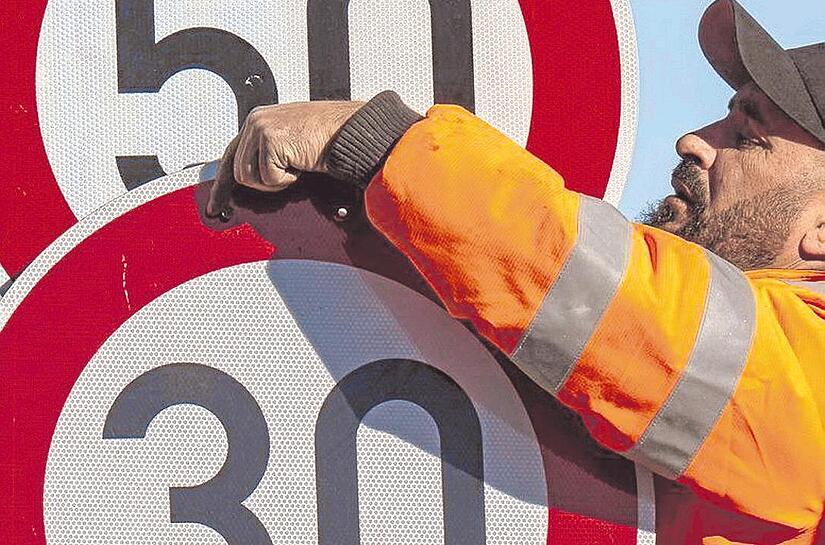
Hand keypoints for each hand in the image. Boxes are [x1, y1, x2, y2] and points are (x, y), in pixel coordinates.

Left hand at [206, 100, 364, 216]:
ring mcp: (260, 128)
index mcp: (258, 121)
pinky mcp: (270, 140)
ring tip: (297, 166)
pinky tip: (302, 163)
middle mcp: (255, 121)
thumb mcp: (290, 144)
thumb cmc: (328, 139)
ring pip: (249, 177)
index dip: (222, 185)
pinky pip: (268, 178)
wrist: (350, 132)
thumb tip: (251, 180)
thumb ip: (268, 155)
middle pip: (239, 172)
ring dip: (276, 180)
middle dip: (264, 183)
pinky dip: (288, 179)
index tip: (217, 206)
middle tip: (290, 175)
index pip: (231, 156)